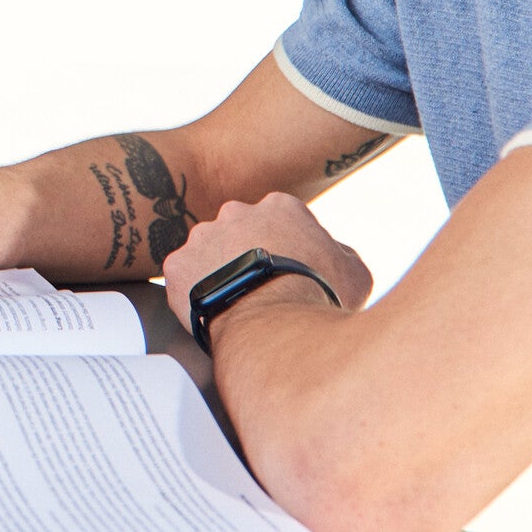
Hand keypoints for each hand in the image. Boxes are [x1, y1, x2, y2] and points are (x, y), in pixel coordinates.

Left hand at [163, 192, 374, 338]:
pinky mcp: (177, 265)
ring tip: (234, 305)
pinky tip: (210, 313)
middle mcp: (235, 212)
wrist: (274, 324)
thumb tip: (334, 252)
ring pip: (208, 254)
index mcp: (280, 207)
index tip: (287, 273)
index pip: (280, 221)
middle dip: (246, 256)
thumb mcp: (354, 272)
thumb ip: (340, 253)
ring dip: (218, 273)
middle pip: (240, 233)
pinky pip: (183, 278)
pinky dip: (193, 294)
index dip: (286, 249)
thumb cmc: (318, 298)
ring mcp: (202, 236)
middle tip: (258, 290)